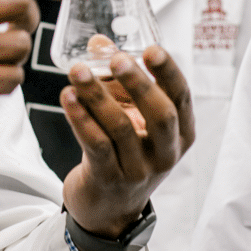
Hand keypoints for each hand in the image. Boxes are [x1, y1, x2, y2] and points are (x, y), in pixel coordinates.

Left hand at [60, 45, 193, 237]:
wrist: (108, 207)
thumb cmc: (123, 151)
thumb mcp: (131, 116)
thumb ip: (116, 79)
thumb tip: (98, 42)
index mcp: (181, 133)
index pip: (181, 98)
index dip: (168, 72)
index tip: (151, 49)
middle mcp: (166, 153)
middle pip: (160, 115)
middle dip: (139, 84)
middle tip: (117, 59)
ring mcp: (139, 170)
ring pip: (121, 129)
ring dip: (97, 96)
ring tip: (77, 71)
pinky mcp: (109, 180)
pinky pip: (96, 145)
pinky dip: (81, 119)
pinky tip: (68, 97)